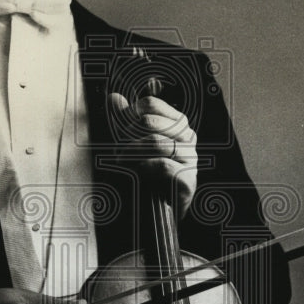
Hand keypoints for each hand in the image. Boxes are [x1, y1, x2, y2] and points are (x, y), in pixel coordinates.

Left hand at [109, 90, 197, 218]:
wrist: (162, 206)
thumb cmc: (150, 170)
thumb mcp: (136, 142)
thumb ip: (127, 120)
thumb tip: (114, 98)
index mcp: (177, 122)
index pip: (151, 104)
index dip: (130, 114)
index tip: (123, 129)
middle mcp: (187, 137)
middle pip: (149, 122)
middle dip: (129, 135)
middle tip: (121, 148)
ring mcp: (190, 157)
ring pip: (155, 143)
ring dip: (132, 152)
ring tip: (123, 160)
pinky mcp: (187, 178)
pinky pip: (163, 165)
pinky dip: (145, 166)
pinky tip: (138, 170)